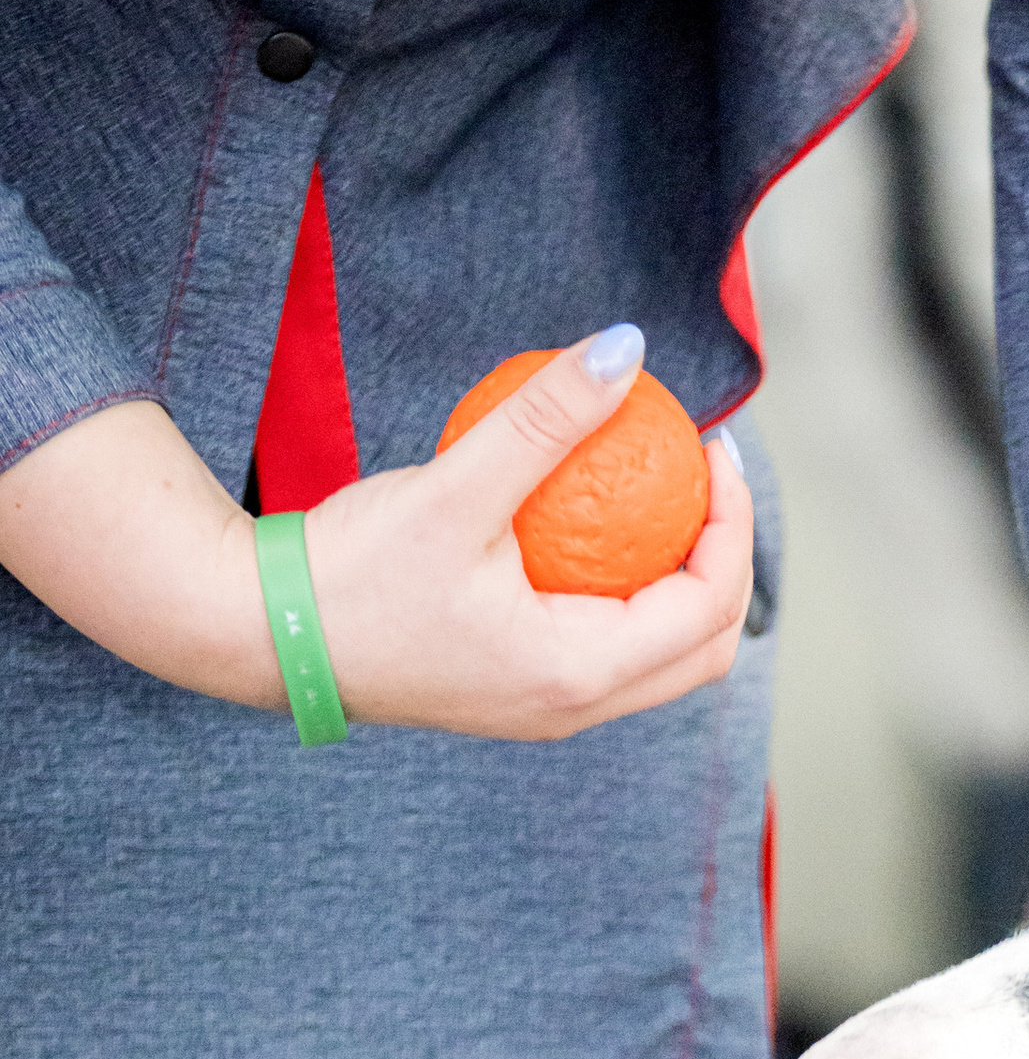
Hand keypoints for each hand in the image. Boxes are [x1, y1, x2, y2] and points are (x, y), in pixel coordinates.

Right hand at [0, 329, 750, 742]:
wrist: (265, 635)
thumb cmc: (354, 573)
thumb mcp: (456, 488)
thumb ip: (545, 421)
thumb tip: (627, 351)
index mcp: (578, 674)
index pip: (708, 609)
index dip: (733, 527)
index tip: (712, 448)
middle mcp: (576, 708)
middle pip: (704, 648)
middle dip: (724, 562)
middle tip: (703, 474)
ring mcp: (548, 707)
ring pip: (661, 658)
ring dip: (681, 581)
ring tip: (660, 493)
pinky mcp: (520, 689)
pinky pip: (608, 647)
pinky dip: (629, 593)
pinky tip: (596, 519)